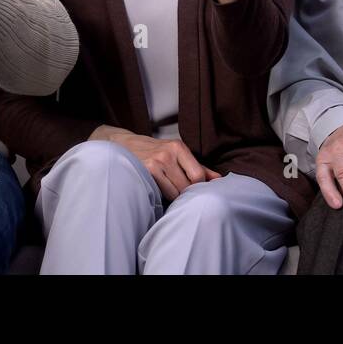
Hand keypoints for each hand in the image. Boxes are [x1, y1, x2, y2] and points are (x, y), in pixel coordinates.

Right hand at [93, 126, 220, 200]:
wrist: (122, 147)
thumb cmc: (154, 152)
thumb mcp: (177, 155)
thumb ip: (199, 167)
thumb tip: (220, 179)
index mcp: (179, 147)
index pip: (198, 175)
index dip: (197, 187)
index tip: (191, 189)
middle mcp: (168, 153)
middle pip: (188, 186)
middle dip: (186, 193)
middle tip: (178, 191)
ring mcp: (155, 162)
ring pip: (175, 192)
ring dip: (173, 196)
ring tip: (166, 190)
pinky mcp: (145, 172)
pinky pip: (161, 194)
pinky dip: (161, 196)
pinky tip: (156, 190)